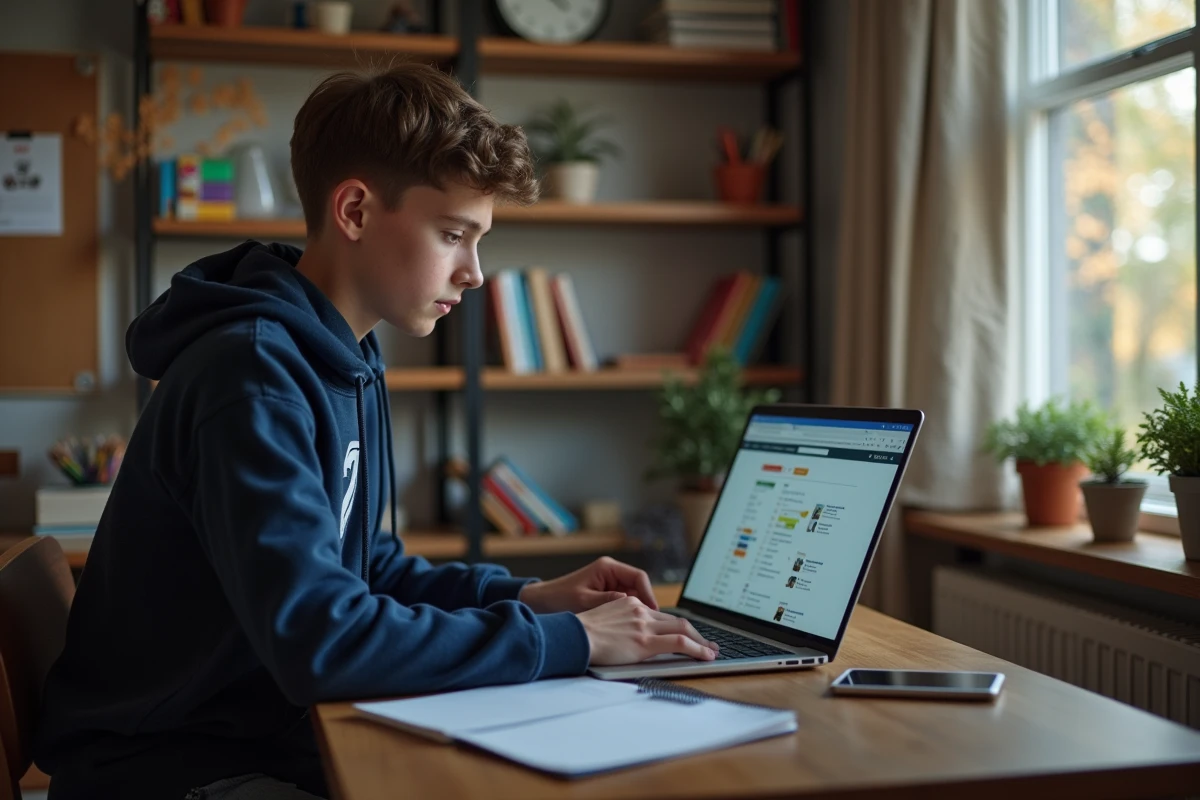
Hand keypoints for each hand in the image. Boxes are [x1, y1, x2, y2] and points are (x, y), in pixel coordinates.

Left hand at [518, 556, 657, 613]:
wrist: (541, 602)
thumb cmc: (559, 598)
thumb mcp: (584, 601)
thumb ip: (607, 601)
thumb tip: (631, 604)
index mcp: (607, 568)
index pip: (638, 577)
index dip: (649, 594)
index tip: (653, 611)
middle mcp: (611, 573)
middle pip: (639, 587)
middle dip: (644, 605)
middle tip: (649, 623)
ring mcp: (609, 583)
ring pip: (633, 597)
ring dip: (636, 610)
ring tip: (639, 627)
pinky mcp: (605, 594)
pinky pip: (623, 603)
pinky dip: (627, 613)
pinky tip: (627, 626)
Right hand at [578, 596, 718, 665]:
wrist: (574, 635)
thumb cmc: (580, 633)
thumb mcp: (602, 620)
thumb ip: (619, 624)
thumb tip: (627, 636)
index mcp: (629, 604)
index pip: (660, 614)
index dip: (676, 625)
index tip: (685, 633)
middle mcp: (640, 611)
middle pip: (676, 620)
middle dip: (695, 632)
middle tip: (708, 643)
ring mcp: (644, 625)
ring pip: (683, 629)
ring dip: (701, 642)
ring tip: (712, 652)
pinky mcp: (646, 641)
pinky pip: (679, 643)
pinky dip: (697, 649)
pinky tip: (706, 656)